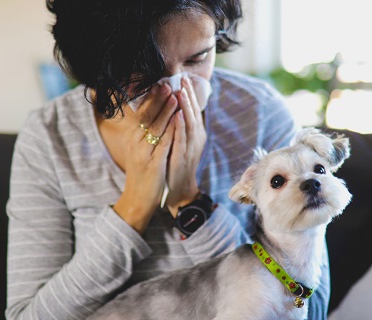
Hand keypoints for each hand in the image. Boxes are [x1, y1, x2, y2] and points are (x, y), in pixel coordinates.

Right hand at [113, 84, 178, 233]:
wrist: (138, 197)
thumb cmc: (142, 171)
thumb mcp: (139, 148)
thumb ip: (144, 131)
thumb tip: (149, 111)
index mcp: (133, 137)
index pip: (141, 113)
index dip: (151, 98)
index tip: (160, 83)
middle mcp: (136, 143)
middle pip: (148, 116)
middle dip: (159, 99)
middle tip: (168, 83)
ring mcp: (144, 153)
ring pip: (155, 128)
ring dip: (166, 111)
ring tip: (175, 96)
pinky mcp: (153, 164)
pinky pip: (163, 145)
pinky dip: (171, 131)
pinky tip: (178, 121)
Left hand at [165, 76, 206, 215]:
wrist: (177, 189)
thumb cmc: (176, 163)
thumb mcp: (180, 140)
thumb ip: (180, 125)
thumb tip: (176, 105)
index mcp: (195, 134)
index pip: (192, 110)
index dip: (189, 93)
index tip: (184, 77)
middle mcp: (195, 139)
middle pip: (193, 113)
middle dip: (188, 96)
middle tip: (184, 78)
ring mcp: (190, 149)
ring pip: (189, 124)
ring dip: (186, 107)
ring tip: (181, 91)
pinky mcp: (182, 158)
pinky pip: (182, 139)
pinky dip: (180, 126)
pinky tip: (177, 114)